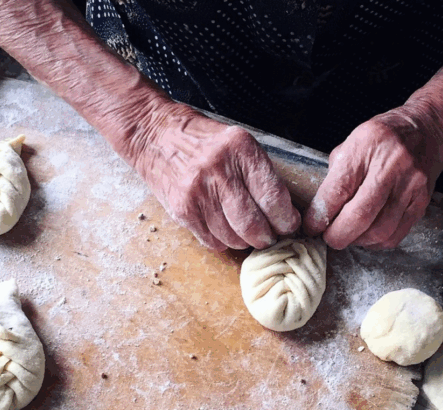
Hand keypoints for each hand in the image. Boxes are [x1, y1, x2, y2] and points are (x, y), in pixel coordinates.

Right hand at [129, 106, 300, 250]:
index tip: (289, 225)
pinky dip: (223, 241)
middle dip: (267, 237)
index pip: (273, 196)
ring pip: (233, 237)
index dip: (286, 219)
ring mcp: (197, 192)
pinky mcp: (182, 209)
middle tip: (270, 237)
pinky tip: (223, 228)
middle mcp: (218, 170)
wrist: (153, 135)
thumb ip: (259, 173)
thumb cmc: (201, 139)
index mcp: (240, 149)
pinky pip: (212, 241)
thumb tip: (282, 211)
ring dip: (244, 241)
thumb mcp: (236, 142)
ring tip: (245, 232)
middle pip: (253, 224)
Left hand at [303, 107, 442, 249]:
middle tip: (328, 238)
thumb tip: (320, 211)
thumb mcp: (353, 143)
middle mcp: (391, 166)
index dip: (320, 215)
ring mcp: (410, 186)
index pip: (338, 189)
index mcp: (366, 145)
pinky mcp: (422, 202)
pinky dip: (376, 242)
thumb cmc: (384, 138)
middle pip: (360, 215)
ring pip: (379, 230)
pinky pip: (396, 234)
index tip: (311, 226)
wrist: (429, 130)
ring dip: (357, 241)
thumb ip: (336, 175)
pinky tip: (367, 235)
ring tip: (348, 235)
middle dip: (338, 235)